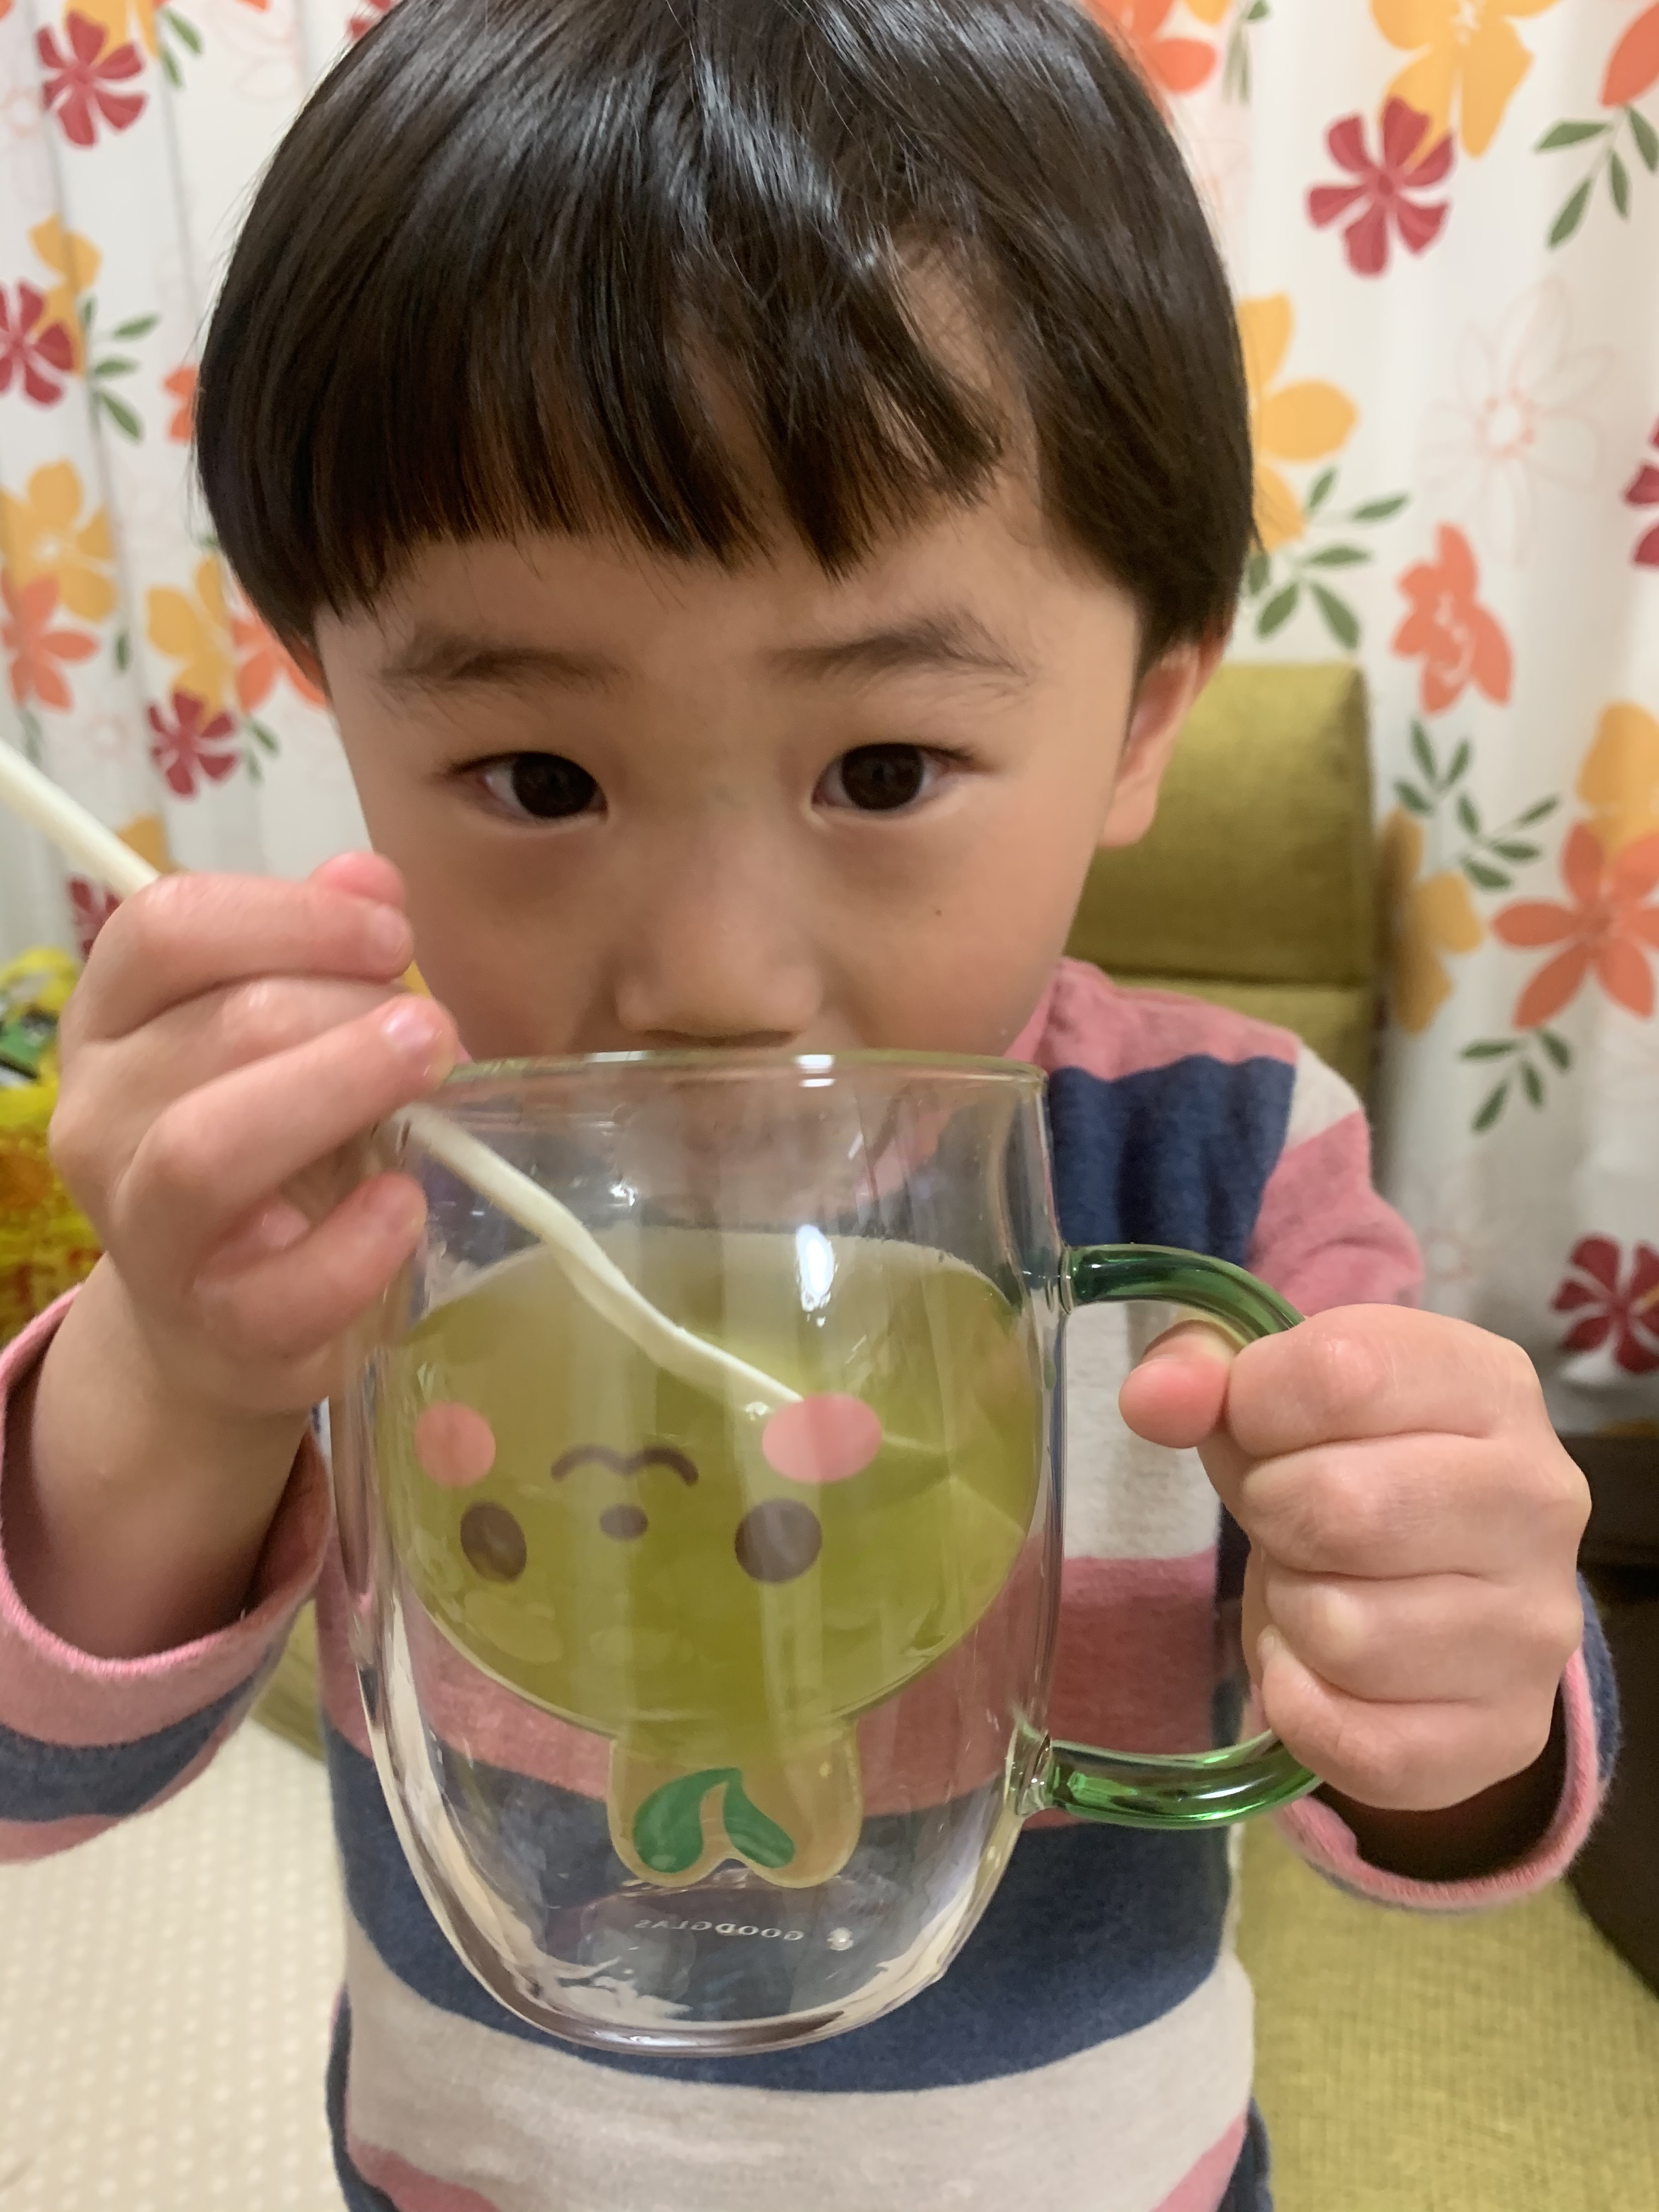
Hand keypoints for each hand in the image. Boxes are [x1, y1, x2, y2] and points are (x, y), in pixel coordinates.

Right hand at [49, 852, 458, 1422]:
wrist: (225, 1315)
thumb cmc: (273, 1148)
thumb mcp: (290, 1037)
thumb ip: (321, 953)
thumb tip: (368, 874)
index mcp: (115, 1019)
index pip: (165, 928)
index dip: (293, 914)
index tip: (393, 933)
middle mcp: (103, 1115)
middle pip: (219, 1024)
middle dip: (348, 1006)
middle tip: (437, 1027)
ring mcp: (144, 1229)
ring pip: (208, 1146)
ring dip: (337, 1090)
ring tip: (430, 1069)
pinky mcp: (214, 1325)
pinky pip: (275, 1288)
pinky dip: (355, 1243)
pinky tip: (406, 1204)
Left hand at [1118, 1306, 1589, 1816]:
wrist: (1422, 1588)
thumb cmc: (1342, 1466)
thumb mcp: (1271, 1399)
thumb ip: (1202, 1375)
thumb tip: (1153, 1400)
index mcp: (1490, 1383)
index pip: (1340, 1373)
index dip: (1258, 1407)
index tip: (1260, 1429)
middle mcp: (1541, 1497)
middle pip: (1340, 1507)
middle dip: (1272, 1514)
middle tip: (1285, 1518)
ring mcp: (1537, 1626)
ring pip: (1345, 1632)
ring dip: (1292, 1611)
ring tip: (1317, 1584)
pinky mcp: (1508, 1733)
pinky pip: (1360, 1743)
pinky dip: (1303, 1705)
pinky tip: (1317, 1665)